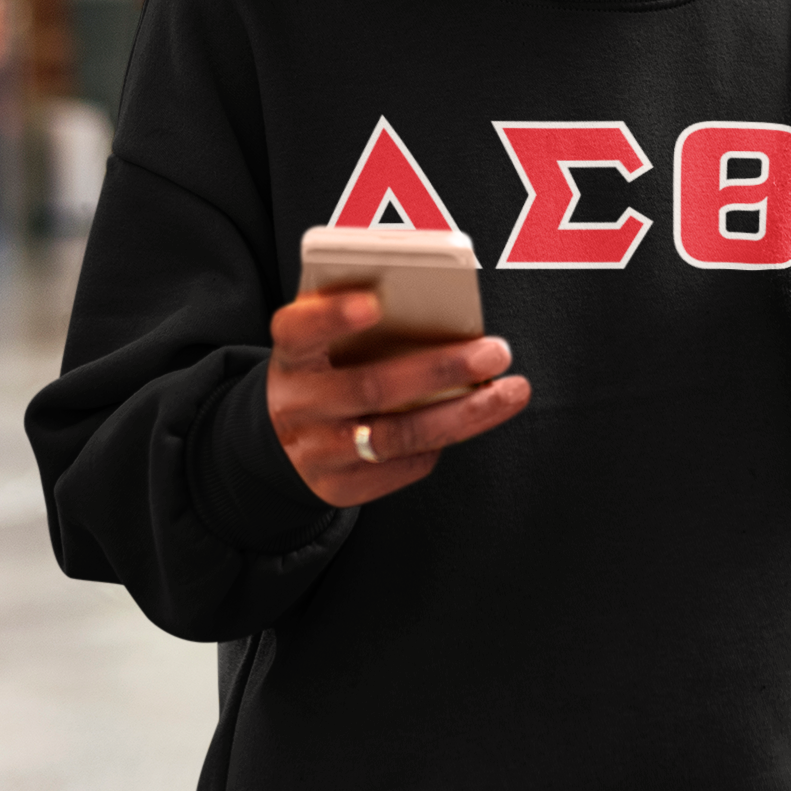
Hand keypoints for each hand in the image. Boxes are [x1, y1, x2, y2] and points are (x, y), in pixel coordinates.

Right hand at [265, 290, 530, 505]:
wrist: (279, 442)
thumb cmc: (323, 371)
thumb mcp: (320, 344)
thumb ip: (358, 322)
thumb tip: (437, 304)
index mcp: (291, 356)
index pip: (299, 330)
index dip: (332, 316)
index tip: (374, 303)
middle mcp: (298, 406)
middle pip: (372, 388)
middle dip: (440, 369)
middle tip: (494, 351)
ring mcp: (318, 452)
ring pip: (400, 436)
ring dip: (464, 414)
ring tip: (511, 392)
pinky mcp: (341, 487)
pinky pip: (405, 464)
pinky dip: (444, 440)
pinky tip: (475, 417)